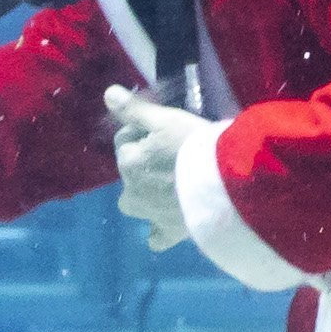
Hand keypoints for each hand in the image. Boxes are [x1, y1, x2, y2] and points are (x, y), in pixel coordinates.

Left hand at [101, 88, 210, 254]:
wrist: (223, 183)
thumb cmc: (193, 146)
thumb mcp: (165, 119)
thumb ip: (134, 110)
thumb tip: (107, 94)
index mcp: (128, 161)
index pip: (125, 140)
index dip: (143, 131)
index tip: (166, 128)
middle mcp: (132, 191)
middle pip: (129, 172)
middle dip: (143, 164)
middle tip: (173, 155)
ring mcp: (149, 214)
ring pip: (136, 205)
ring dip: (145, 196)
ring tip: (169, 187)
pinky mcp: (170, 232)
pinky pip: (157, 237)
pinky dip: (159, 232)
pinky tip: (170, 226)